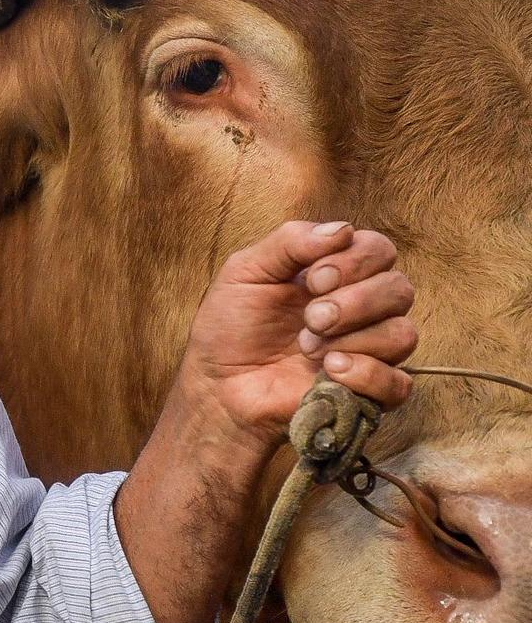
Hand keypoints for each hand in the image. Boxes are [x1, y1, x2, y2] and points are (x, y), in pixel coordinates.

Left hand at [174, 220, 416, 462]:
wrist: (218, 385)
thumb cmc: (230, 325)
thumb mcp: (246, 271)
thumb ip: (290, 242)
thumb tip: (344, 229)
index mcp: (337, 273)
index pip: (379, 250)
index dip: (354, 261)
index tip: (312, 281)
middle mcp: (362, 309)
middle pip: (399, 289)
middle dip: (355, 301)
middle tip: (311, 318)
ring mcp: (368, 351)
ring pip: (403, 334)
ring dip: (353, 339)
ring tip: (307, 348)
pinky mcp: (368, 393)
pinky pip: (399, 383)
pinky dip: (366, 374)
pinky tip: (329, 371)